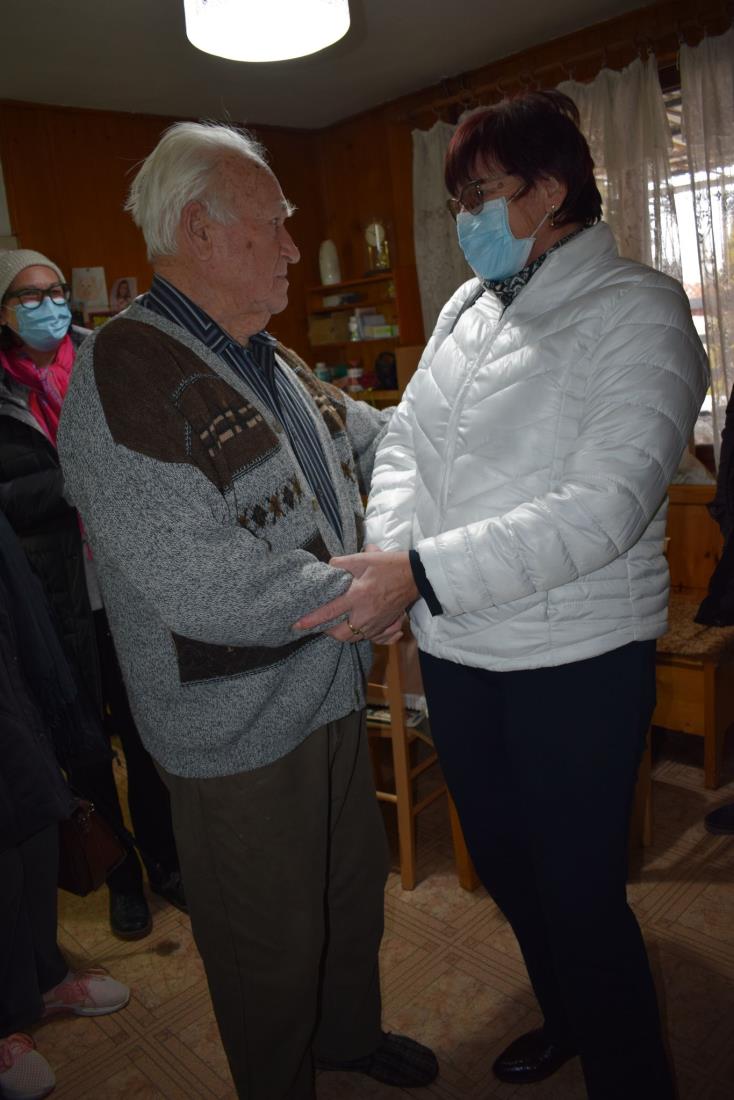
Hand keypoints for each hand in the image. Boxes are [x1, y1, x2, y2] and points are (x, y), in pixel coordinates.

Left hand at [294, 552, 417, 639]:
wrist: (415, 575)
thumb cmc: (388, 565)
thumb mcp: (363, 558)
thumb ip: (342, 563)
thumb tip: (328, 567)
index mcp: (358, 596)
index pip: (330, 611)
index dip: (312, 619)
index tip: (297, 625)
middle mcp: (366, 613)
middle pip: (340, 634)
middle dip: (327, 632)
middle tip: (322, 623)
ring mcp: (377, 623)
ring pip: (354, 638)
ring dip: (343, 633)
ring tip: (337, 624)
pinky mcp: (385, 625)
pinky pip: (369, 638)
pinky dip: (360, 635)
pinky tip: (357, 626)